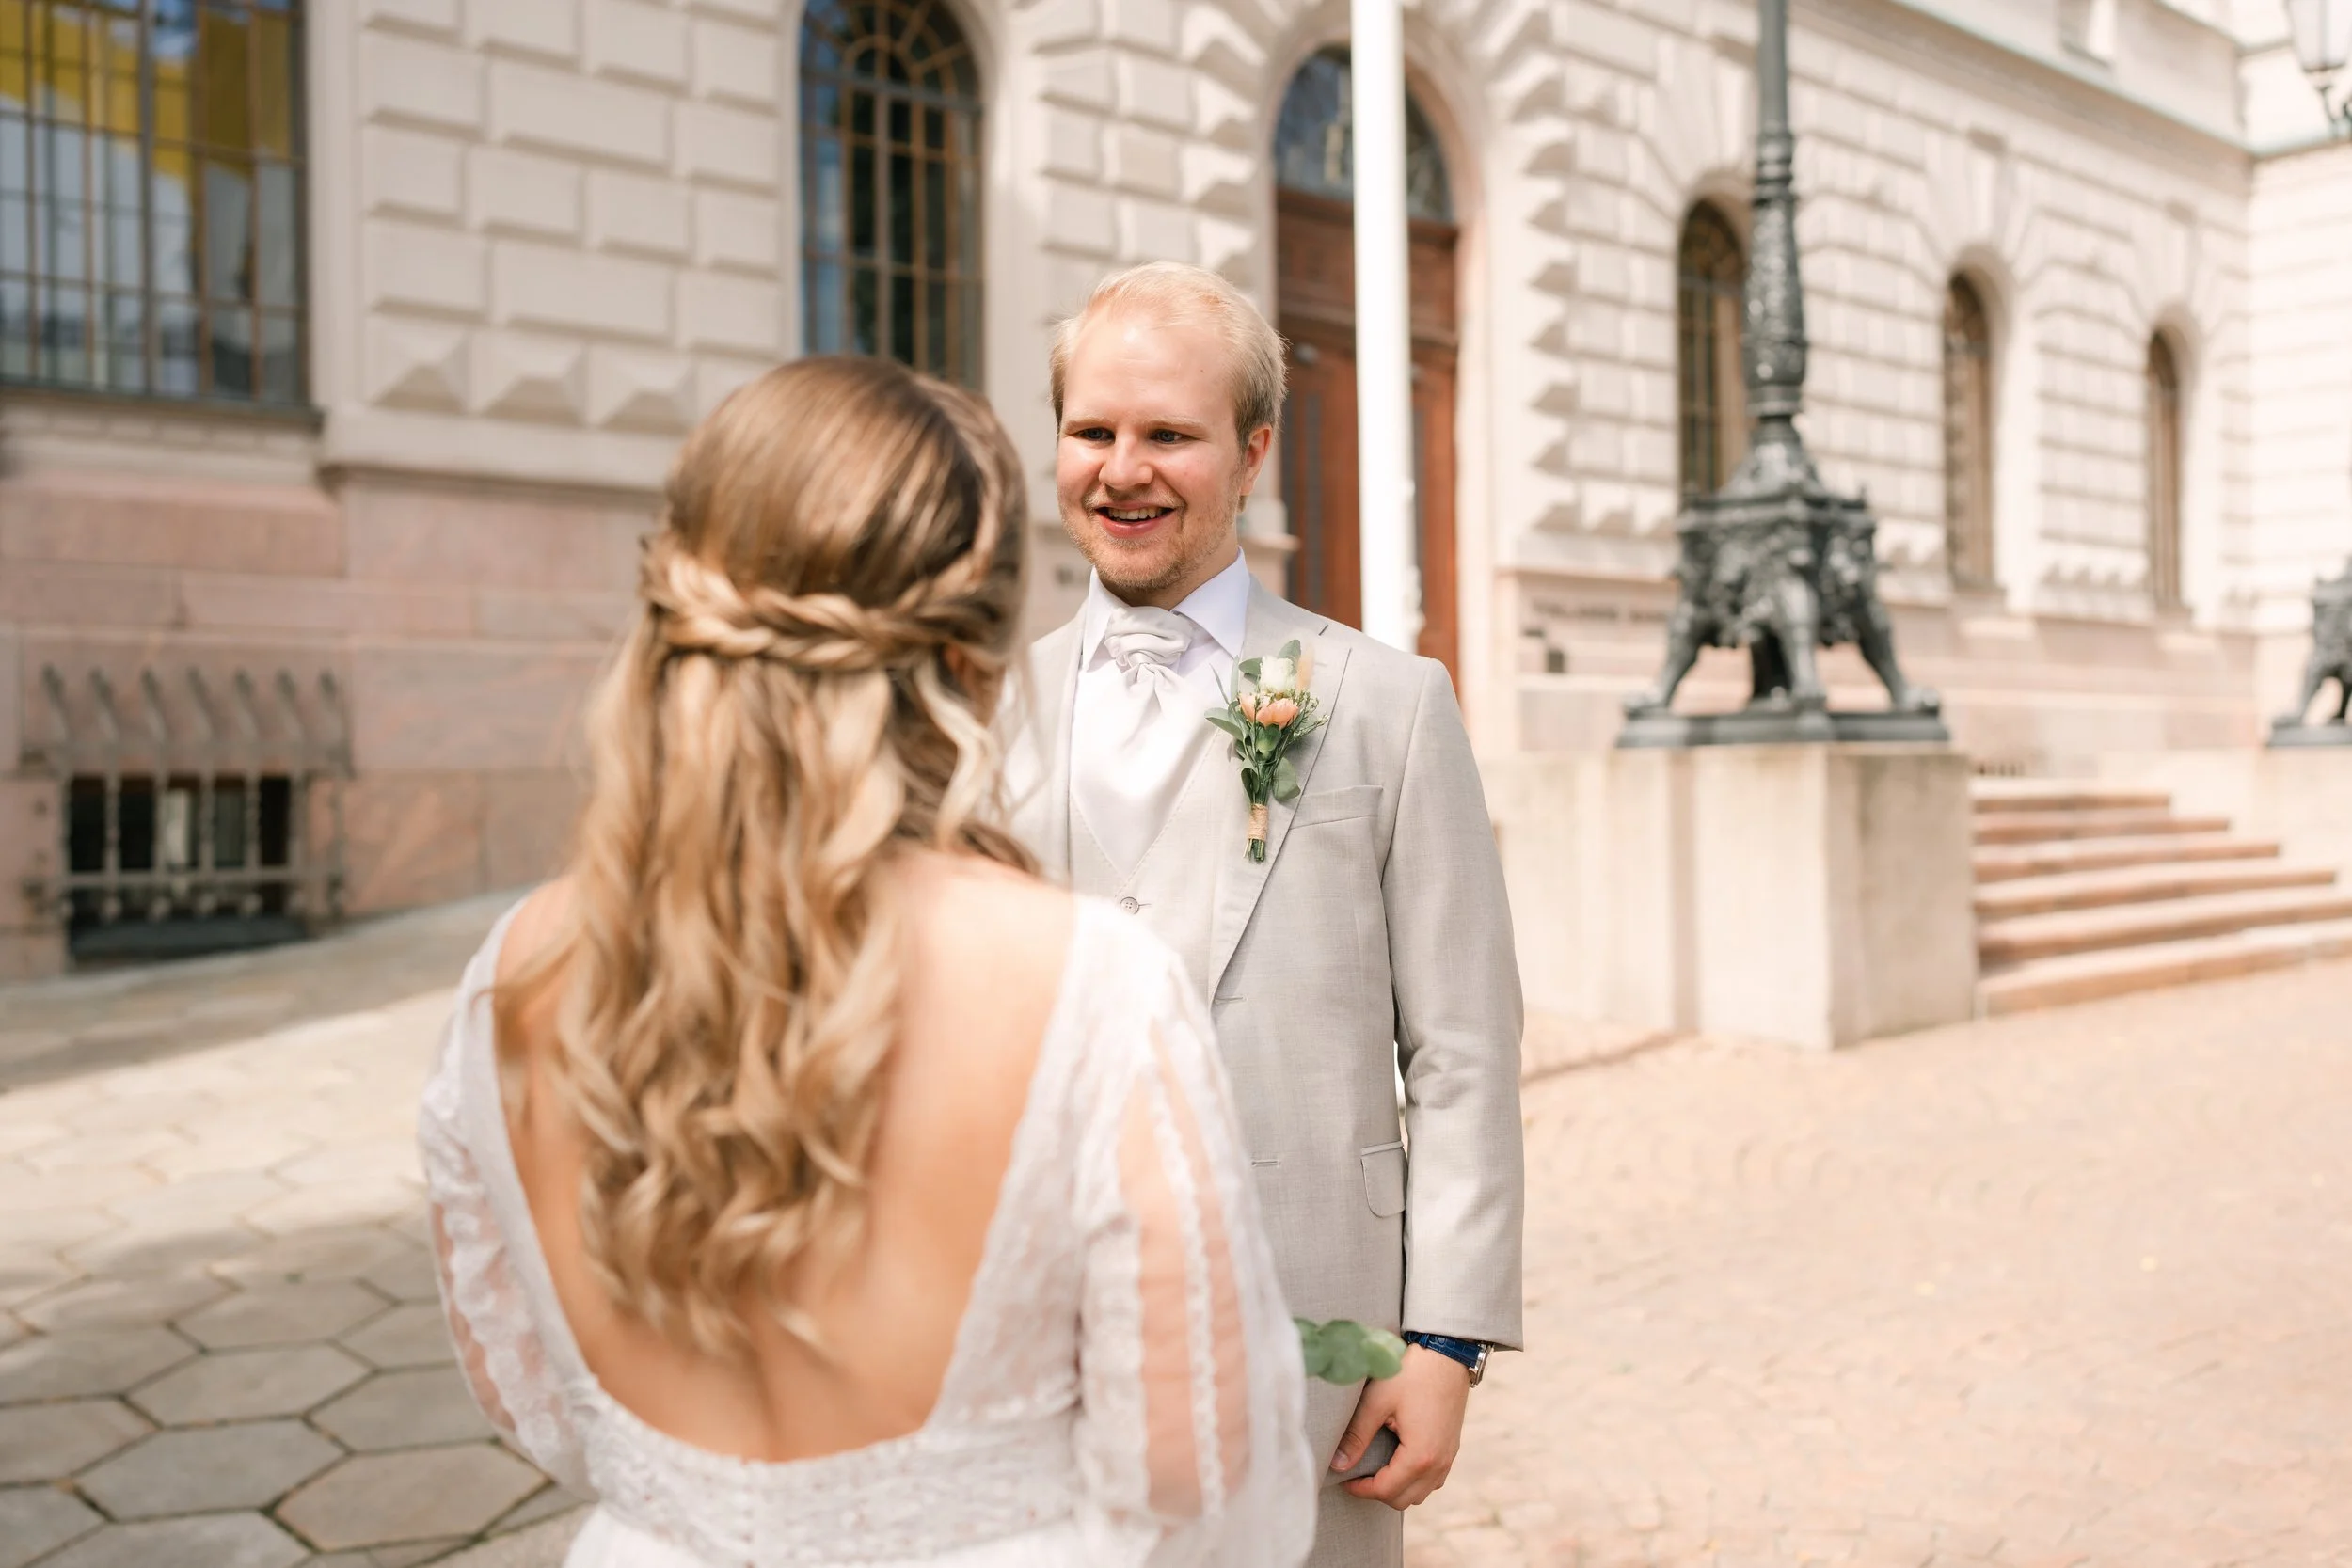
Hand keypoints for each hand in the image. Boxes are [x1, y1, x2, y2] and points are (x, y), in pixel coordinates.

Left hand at [1330, 1344, 1470, 1508]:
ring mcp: (1448, 1457)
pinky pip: (1433, 1480)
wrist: (1446, 1353)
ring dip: (1397, 1488)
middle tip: (1357, 1474)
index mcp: (1420, 1456)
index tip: (1344, 1479)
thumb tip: (1338, 1464)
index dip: (1360, 1489)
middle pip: (1403, 1499)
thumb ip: (1356, 1436)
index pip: (1385, 1491)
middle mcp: (1438, 1463)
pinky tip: (1398, 1461)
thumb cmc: (1410, 1373)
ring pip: (1421, 1493)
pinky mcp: (1451, 1448)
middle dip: (1377, 1492)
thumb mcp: (1377, 1402)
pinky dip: (1414, 1480)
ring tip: (1376, 1468)